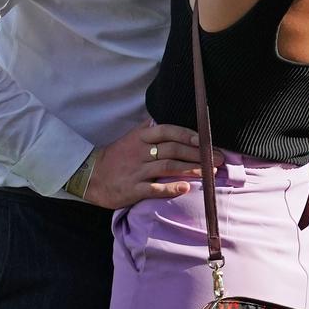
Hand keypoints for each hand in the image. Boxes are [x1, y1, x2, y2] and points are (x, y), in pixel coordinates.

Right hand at [84, 121, 224, 208]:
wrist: (89, 175)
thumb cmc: (116, 157)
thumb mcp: (130, 138)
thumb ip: (148, 129)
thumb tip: (164, 118)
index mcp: (140, 137)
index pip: (167, 131)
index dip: (187, 134)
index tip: (205, 139)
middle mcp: (140, 152)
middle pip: (173, 149)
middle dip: (198, 154)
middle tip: (218, 159)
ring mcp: (136, 171)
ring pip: (167, 167)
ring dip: (191, 169)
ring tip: (209, 172)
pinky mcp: (132, 190)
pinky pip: (154, 188)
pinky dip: (171, 188)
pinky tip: (186, 188)